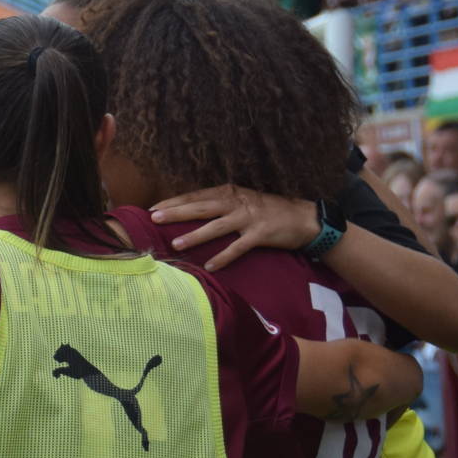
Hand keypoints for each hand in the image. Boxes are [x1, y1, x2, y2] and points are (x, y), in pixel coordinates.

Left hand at [150, 185, 322, 270]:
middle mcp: (237, 202)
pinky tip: (209, 265)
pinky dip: (223, 257)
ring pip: (216, 226)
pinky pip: (238, 247)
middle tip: (154, 219)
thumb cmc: (268, 210)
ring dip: (195, 236)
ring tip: (175, 244)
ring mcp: (249, 218)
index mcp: (230, 192)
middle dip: (176, 213)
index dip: (174, 201)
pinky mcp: (261, 234)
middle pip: (201, 207)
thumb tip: (190, 212)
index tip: (153, 208)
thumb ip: (219, 204)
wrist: (304, 218)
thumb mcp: (242, 201)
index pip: (196, 196)